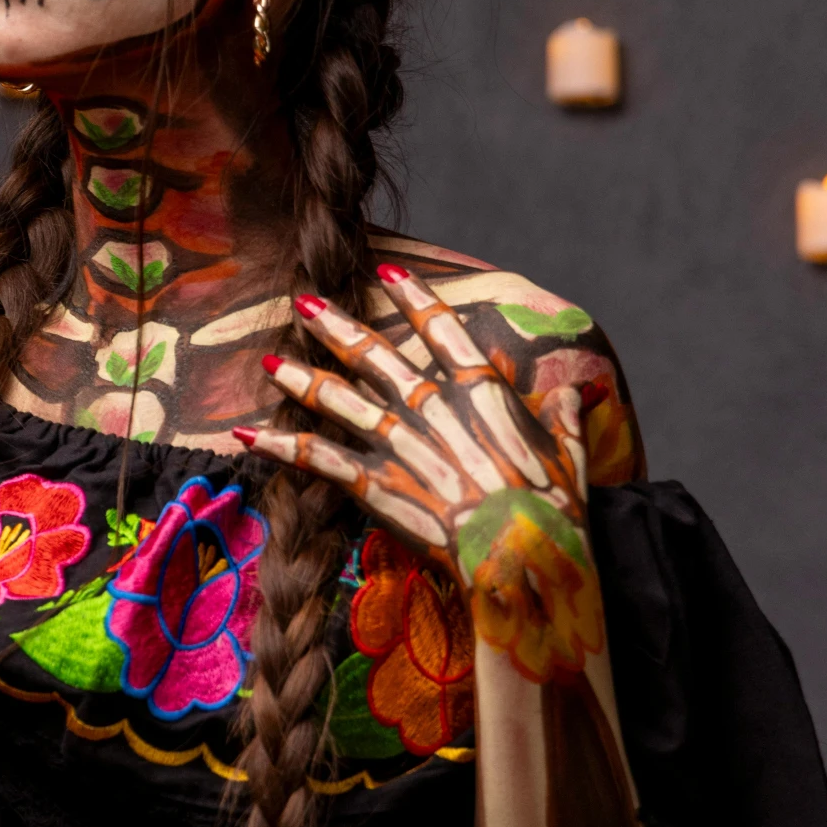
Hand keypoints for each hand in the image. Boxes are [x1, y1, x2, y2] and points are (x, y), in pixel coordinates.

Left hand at [239, 267, 603, 683]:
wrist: (523, 555)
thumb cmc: (556, 509)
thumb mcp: (572, 454)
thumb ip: (567, 416)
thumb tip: (577, 393)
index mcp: (481, 392)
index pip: (442, 329)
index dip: (414, 296)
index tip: (385, 270)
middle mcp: (431, 407)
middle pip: (373, 355)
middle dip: (335, 325)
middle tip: (303, 301)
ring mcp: (398, 444)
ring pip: (336, 398)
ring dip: (300, 377)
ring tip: (270, 360)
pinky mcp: (374, 484)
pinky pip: (316, 459)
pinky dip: (280, 444)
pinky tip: (248, 434)